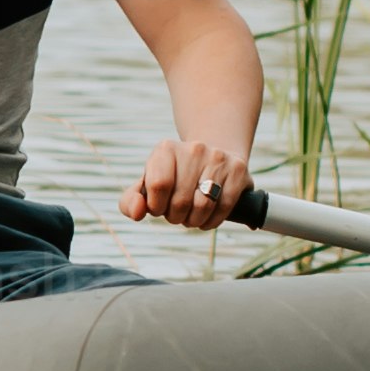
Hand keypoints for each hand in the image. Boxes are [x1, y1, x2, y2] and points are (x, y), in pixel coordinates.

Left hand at [128, 130, 254, 228]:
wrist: (212, 158)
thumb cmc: (174, 178)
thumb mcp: (147, 185)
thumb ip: (131, 201)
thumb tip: (137, 212)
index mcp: (166, 149)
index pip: (159, 185)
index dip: (157, 205)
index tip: (158, 206)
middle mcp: (194, 148)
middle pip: (180, 201)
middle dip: (175, 216)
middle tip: (176, 212)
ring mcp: (218, 158)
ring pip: (203, 206)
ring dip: (193, 221)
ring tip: (191, 216)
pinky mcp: (238, 170)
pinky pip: (223, 208)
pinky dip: (212, 221)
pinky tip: (207, 217)